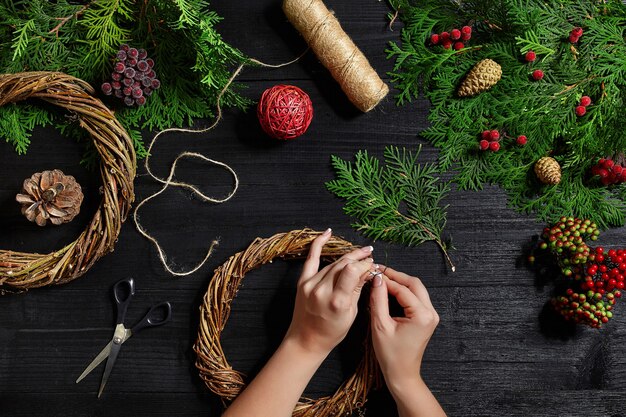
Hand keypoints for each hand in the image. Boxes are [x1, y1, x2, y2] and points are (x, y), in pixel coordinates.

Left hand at [284, 228, 374, 355]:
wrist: (306, 340)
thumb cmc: (331, 332)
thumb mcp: (351, 314)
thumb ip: (357, 290)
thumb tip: (368, 272)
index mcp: (337, 301)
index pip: (353, 271)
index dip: (364, 264)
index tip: (372, 264)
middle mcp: (322, 290)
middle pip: (343, 265)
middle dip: (358, 258)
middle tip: (369, 255)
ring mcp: (310, 284)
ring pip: (333, 263)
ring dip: (347, 257)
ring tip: (360, 253)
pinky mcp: (302, 282)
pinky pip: (311, 259)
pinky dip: (319, 244)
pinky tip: (328, 233)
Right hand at [369, 267, 438, 392]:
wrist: (402, 374)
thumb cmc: (390, 354)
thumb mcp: (380, 325)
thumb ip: (378, 299)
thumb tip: (376, 279)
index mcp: (422, 315)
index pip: (402, 289)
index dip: (386, 279)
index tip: (372, 273)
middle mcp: (430, 313)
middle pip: (414, 284)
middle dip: (396, 276)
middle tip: (379, 271)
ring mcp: (431, 315)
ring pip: (416, 289)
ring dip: (400, 282)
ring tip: (382, 279)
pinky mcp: (427, 318)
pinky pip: (416, 298)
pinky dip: (404, 291)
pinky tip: (390, 290)